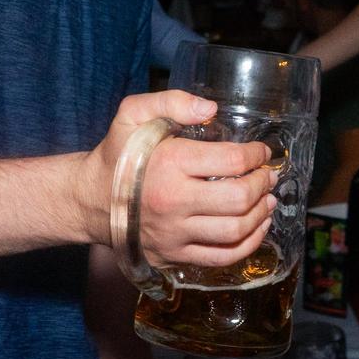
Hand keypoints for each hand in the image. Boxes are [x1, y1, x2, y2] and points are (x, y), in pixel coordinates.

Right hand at [83, 90, 275, 266]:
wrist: (90, 200)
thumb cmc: (118, 154)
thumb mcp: (133, 115)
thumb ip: (171, 102)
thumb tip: (211, 109)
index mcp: (169, 163)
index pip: (231, 160)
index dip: (256, 155)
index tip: (261, 152)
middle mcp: (173, 202)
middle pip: (239, 199)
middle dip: (263, 184)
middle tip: (268, 176)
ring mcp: (174, 233)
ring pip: (235, 231)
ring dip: (261, 215)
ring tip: (268, 200)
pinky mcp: (173, 255)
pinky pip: (221, 257)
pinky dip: (248, 244)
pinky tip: (256, 228)